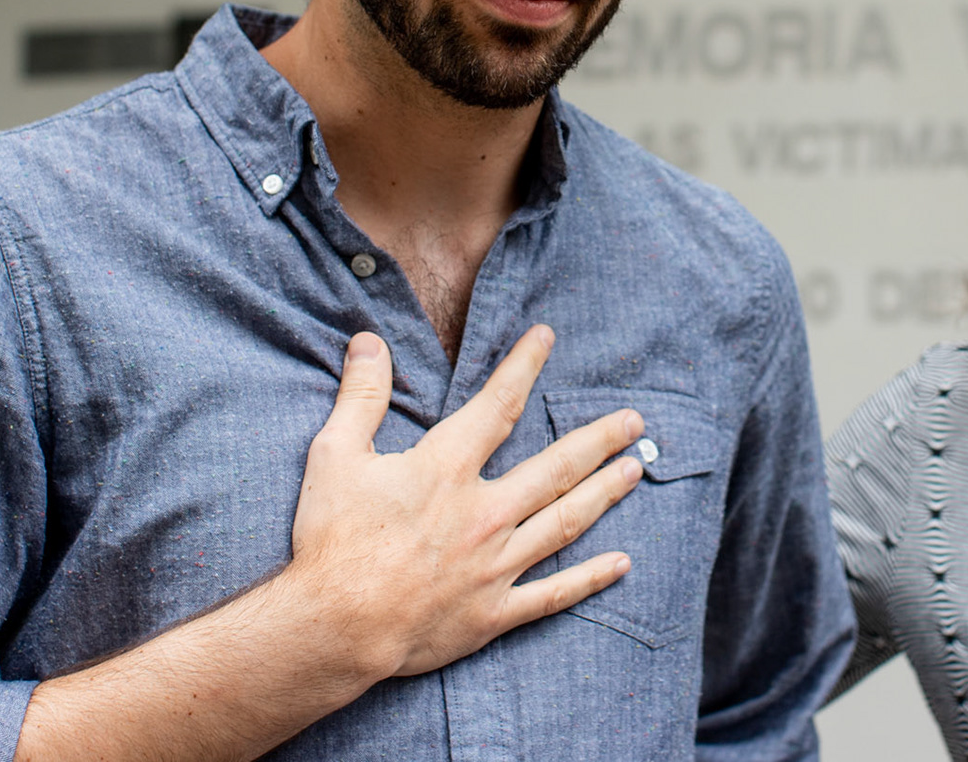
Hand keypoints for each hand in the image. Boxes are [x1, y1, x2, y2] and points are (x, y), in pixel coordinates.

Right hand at [288, 324, 642, 679]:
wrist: (334, 628)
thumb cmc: (332, 541)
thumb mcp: (335, 455)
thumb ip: (360, 396)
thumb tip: (369, 341)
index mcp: (447, 470)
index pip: (497, 405)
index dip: (524, 366)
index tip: (547, 338)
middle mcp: (484, 512)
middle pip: (557, 467)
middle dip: (599, 439)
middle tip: (635, 421)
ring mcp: (495, 565)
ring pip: (566, 521)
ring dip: (604, 493)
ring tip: (634, 470)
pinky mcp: (494, 612)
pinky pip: (554, 593)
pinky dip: (590, 579)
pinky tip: (622, 564)